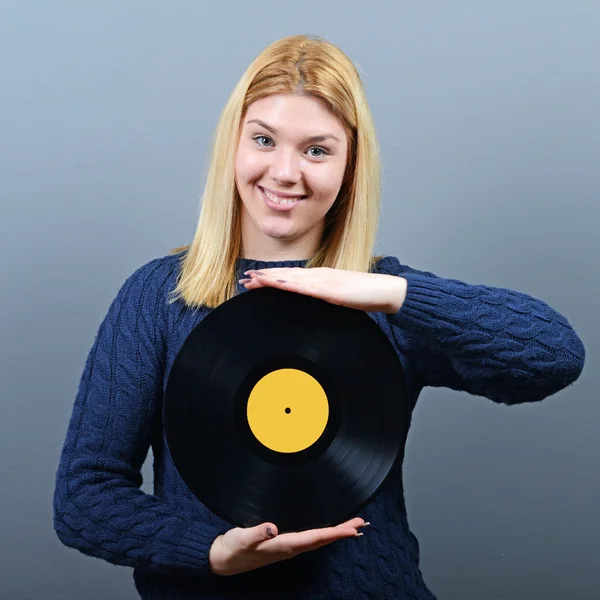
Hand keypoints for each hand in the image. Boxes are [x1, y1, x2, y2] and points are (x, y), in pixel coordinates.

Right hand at [208, 517, 367, 575]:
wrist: (222, 560)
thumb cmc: (232, 549)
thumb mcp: (242, 539)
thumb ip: (256, 533)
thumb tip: (272, 529)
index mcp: (284, 545)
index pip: (315, 538)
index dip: (335, 533)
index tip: (353, 529)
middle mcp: (290, 548)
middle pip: (322, 539)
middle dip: (342, 531)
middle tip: (362, 524)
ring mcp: (287, 547)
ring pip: (318, 539)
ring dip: (336, 532)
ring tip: (352, 527)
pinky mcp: (283, 544)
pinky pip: (310, 539)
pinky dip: (323, 534)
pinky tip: (327, 531)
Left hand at [239, 267, 406, 313]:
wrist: (385, 291)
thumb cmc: (364, 296)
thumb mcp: (338, 298)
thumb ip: (323, 299)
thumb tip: (309, 307)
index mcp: (320, 277)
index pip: (290, 276)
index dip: (270, 277)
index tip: (253, 280)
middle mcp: (319, 275)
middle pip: (286, 275)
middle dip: (264, 277)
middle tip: (244, 280)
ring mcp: (324, 280)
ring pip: (292, 278)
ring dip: (271, 278)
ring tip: (253, 280)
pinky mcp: (331, 289)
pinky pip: (306, 287)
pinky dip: (290, 285)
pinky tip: (278, 284)